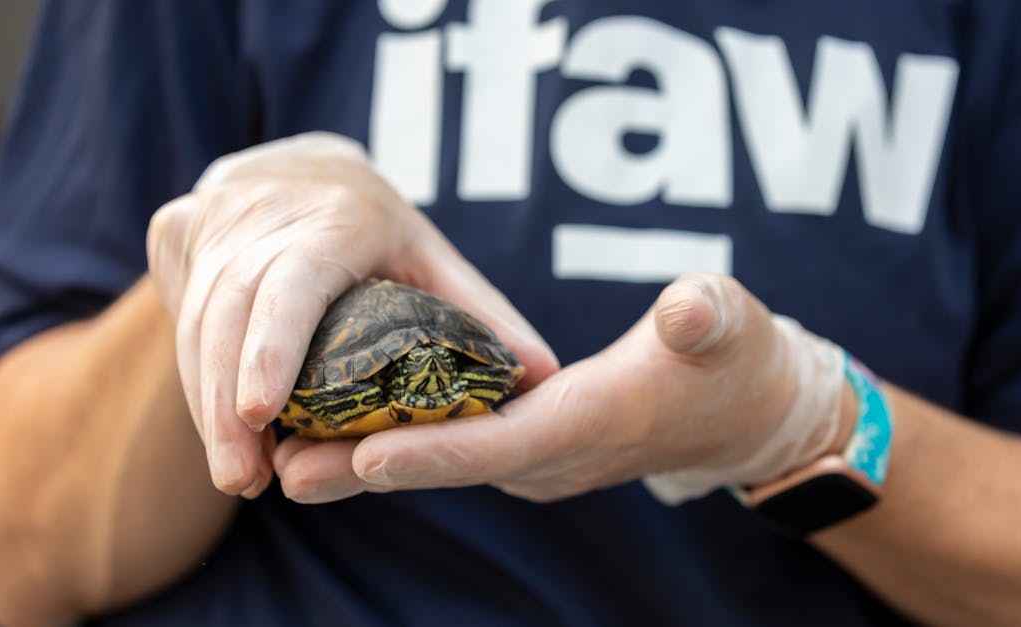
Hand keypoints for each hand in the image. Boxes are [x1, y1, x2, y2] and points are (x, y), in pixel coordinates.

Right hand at [146, 132, 558, 497]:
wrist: (303, 164)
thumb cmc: (378, 227)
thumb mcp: (434, 259)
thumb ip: (483, 316)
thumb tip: (544, 375)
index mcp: (336, 218)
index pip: (295, 282)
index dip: (273, 345)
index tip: (260, 411)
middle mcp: (264, 212)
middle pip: (232, 311)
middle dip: (227, 402)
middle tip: (243, 479)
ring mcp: (212, 218)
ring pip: (194, 318)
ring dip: (205, 400)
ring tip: (234, 472)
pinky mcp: (176, 232)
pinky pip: (176, 313)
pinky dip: (193, 374)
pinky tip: (216, 427)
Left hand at [273, 273, 848, 503]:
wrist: (740, 412)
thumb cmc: (733, 359)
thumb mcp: (728, 324)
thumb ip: (705, 318)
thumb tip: (687, 315)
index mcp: (594, 422)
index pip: (503, 444)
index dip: (432, 450)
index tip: (359, 452)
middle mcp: (557, 456)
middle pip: (449, 465)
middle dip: (365, 469)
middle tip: (280, 467)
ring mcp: (540, 461)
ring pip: (440, 464)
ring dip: (362, 464)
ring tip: (280, 457)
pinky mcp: (528, 451)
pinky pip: (451, 453)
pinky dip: (394, 446)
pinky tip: (335, 431)